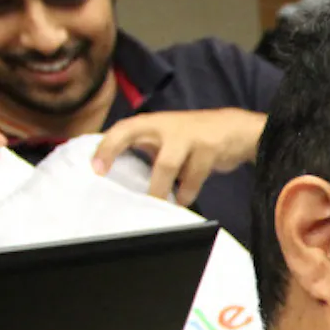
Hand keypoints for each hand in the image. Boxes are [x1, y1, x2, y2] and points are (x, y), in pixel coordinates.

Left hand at [92, 108, 266, 206]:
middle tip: (125, 192)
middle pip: (134, 137)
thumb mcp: (165, 138)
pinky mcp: (208, 149)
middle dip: (122, 159)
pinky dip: (186, 191)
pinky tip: (182, 199)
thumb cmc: (192, 137)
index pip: (121, 130)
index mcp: (150, 124)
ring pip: (167, 165)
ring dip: (161, 188)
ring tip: (158, 205)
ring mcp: (187, 137)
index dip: (106, 147)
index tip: (95, 169)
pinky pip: (194, 176)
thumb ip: (146, 149)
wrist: (234, 130)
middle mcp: (165, 127)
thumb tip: (120, 173)